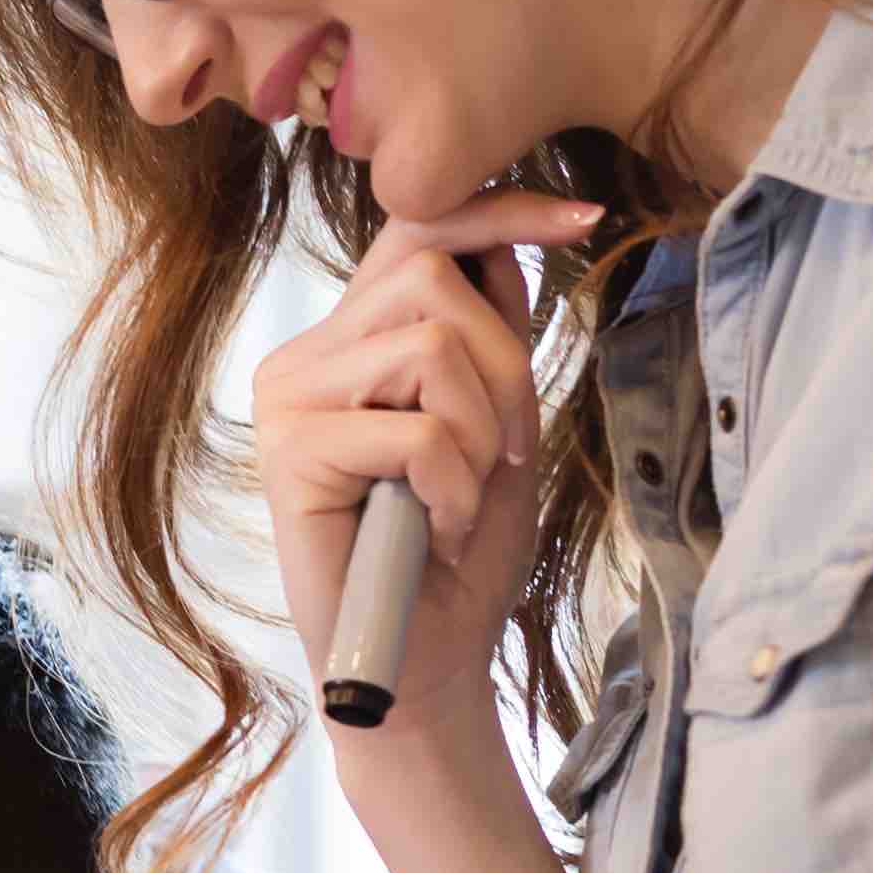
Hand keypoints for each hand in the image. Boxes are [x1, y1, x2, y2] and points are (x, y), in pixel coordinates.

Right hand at [245, 192, 600, 758]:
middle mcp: (305, 358)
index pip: (414, 233)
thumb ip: (487, 337)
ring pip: (429, 345)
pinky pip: (415, 430)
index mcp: (347, 342)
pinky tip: (440, 531)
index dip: (498, 210)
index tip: (584, 220)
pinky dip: (455, 487)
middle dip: (504, 361)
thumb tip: (507, 240)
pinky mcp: (289, 454)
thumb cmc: (459, 553)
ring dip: (481, 431)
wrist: (424, 662)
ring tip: (465, 497)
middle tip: (507, 452)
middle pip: (430, 277)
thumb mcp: (495, 424)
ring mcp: (288, 401)